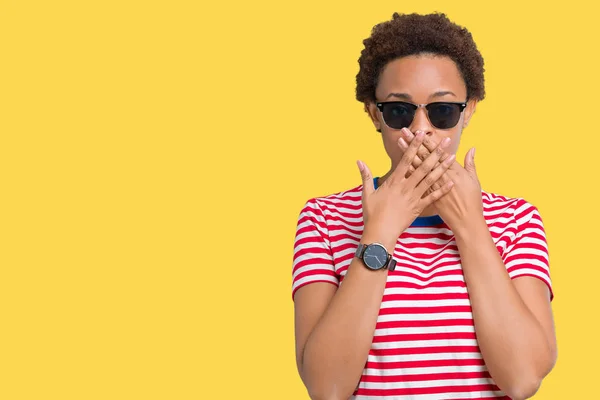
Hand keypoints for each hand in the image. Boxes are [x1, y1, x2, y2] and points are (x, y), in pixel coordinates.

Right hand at [357, 131, 455, 250]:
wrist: (380, 232)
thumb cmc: (372, 214)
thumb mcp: (367, 193)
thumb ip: (365, 176)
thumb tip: (359, 161)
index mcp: (393, 181)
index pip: (406, 159)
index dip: (414, 145)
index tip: (421, 134)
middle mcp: (405, 186)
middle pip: (423, 166)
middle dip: (434, 152)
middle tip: (445, 141)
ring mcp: (413, 197)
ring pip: (430, 179)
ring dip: (442, 167)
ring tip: (451, 157)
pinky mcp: (418, 207)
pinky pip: (433, 197)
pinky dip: (442, 189)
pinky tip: (452, 182)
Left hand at [397, 128, 483, 233]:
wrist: (467, 221)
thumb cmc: (473, 201)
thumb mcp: (474, 181)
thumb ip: (470, 164)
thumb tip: (471, 149)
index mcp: (453, 170)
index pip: (437, 152)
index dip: (427, 141)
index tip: (419, 131)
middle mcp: (442, 176)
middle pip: (425, 156)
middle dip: (414, 143)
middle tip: (404, 132)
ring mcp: (434, 186)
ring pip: (418, 167)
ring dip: (408, 154)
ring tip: (400, 143)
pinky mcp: (429, 195)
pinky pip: (416, 182)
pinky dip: (409, 173)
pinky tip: (401, 165)